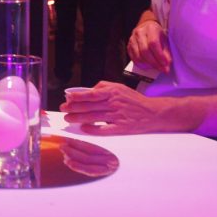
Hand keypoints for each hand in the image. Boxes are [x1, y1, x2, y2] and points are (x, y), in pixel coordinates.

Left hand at [60, 81, 194, 134]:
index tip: (67, 99)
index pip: (91, 94)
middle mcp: (114, 103)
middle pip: (89, 106)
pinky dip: (93, 129)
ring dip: (78, 119)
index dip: (77, 97)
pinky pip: (104, 129)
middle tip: (63, 111)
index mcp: (113, 92)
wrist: (153, 112)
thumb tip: (88, 90)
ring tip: (68, 119)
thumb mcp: (120, 88)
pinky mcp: (122, 128)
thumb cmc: (134, 100)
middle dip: (73, 109)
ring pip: (93, 117)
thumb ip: (104, 87)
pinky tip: (84, 128)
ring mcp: (118, 116)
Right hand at [127, 19, 170, 73]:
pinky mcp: (129, 46)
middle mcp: (139, 33)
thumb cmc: (157, 34)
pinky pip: (133, 58)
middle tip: (162, 68)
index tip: (165, 64)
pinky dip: (141, 64)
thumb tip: (167, 64)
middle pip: (145, 51)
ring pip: (138, 56)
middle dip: (154, 62)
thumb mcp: (164, 39)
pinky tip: (148, 66)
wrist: (146, 27)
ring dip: (148, 64)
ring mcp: (132, 39)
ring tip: (156, 67)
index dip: (159, 55)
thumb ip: (166, 52)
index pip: (153, 43)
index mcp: (150, 29)